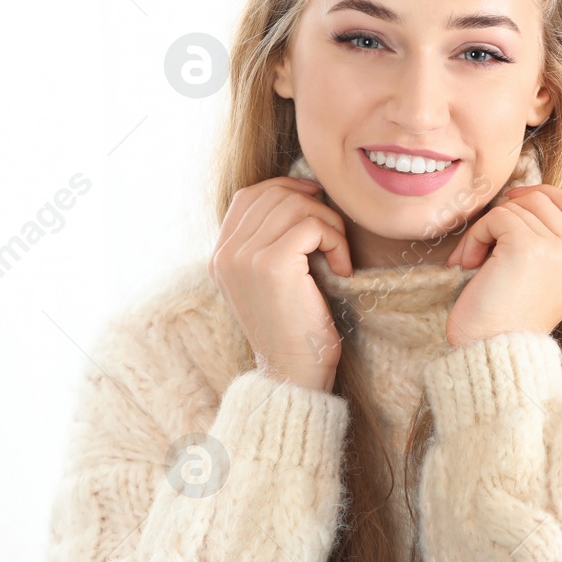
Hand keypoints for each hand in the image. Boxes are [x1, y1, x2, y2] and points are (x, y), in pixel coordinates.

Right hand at [210, 176, 350, 392]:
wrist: (294, 373)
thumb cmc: (294, 327)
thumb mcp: (271, 280)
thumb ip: (268, 241)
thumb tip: (301, 192)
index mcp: (220, 256)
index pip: (248, 195)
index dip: (286, 188)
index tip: (316, 203)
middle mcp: (225, 254)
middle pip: (273, 194)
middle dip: (313, 205)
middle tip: (334, 235)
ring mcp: (244, 258)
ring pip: (295, 205)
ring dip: (329, 223)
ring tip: (337, 253)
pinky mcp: (271, 264)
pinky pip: (312, 225)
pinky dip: (336, 240)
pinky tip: (341, 267)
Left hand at [442, 184, 561, 348]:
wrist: (492, 353)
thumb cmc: (504, 323)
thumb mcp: (540, 281)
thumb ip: (545, 245)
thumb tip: (519, 201)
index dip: (544, 194)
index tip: (513, 201)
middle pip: (543, 200)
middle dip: (508, 213)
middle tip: (484, 242)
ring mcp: (557, 249)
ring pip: (516, 209)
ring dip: (486, 229)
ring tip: (473, 261)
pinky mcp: (528, 245)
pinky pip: (497, 218)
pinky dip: (476, 236)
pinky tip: (468, 264)